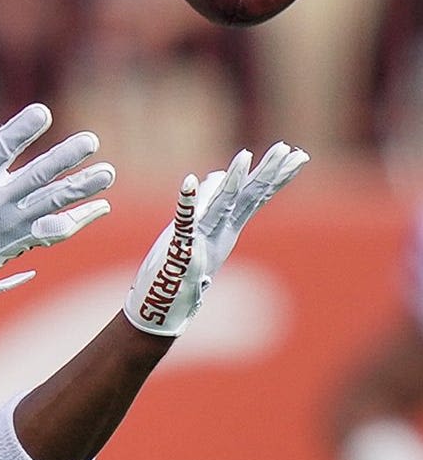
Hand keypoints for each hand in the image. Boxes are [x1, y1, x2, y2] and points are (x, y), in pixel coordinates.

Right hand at [0, 95, 114, 296]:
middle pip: (36, 178)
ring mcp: (10, 226)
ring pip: (53, 205)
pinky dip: (79, 220)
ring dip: (82, 188)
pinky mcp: (19, 242)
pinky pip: (55, 231)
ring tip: (108, 174)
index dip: (21, 130)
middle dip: (65, 159)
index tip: (43, 112)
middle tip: (90, 140)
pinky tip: (101, 207)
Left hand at [125, 142, 309, 336]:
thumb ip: (206, 206)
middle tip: (289, 150)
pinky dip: (187, 201)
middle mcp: (219, 233)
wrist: (163, 309)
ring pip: (222, 205)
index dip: (274, 177)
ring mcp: (201, 240)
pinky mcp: (179, 250)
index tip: (296, 156)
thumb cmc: (178, 271)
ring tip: (245, 155)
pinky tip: (190, 181)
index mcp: (226, 229)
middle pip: (248, 198)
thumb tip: (213, 175)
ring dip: (232, 180)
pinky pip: (183, 222)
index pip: (255, 197)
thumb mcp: (196, 233)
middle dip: (267, 173)